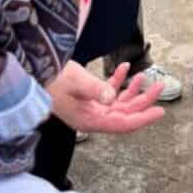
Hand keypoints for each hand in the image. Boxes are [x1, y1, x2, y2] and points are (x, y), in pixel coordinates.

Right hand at [46, 61, 164, 134]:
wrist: (33, 74)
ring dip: (132, 91)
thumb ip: (95, 89)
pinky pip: (107, 93)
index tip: (160, 111)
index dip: (143, 118)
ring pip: (119, 104)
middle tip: (160, 85)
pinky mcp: (87, 98)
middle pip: (125, 113)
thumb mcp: (75, 81)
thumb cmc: (51, 79)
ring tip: (144, 76)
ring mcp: (90, 109)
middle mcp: (92, 118)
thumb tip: (111, 97)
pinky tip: (124, 67)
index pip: (122, 124)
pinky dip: (117, 81)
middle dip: (143, 100)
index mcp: (89, 121)